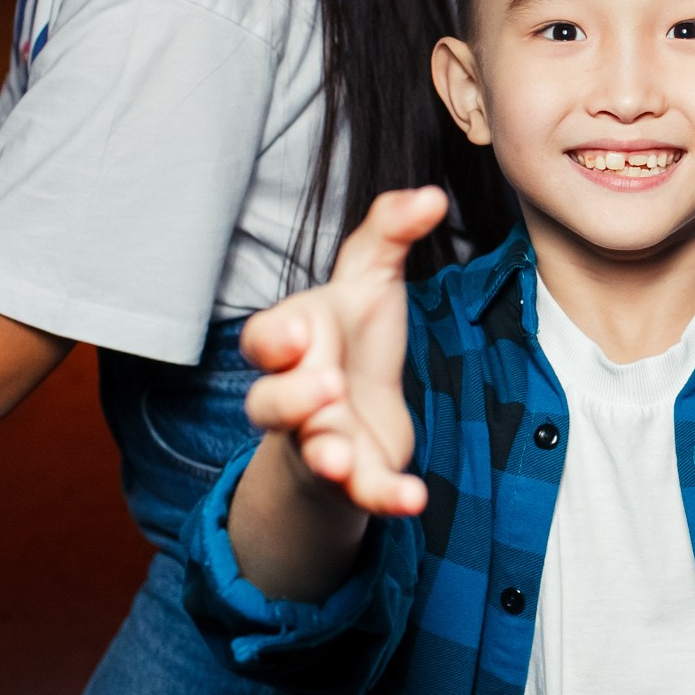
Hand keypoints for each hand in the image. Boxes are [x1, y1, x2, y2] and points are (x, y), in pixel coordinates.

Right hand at [241, 187, 446, 518]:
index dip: (274, 339)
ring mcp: (322, 441)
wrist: (357, 412)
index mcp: (295, 342)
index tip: (299, 332)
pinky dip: (385, 497)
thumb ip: (390, 231)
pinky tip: (414, 499)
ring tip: (338, 457)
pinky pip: (364, 493)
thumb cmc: (355, 337)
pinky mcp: (356, 479)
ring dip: (323, 453)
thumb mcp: (371, 277)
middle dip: (292, 396)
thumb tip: (430, 195)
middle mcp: (297, 396)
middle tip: (324, 384)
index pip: (263, 340)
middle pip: (270, 402)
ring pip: (309, 452)